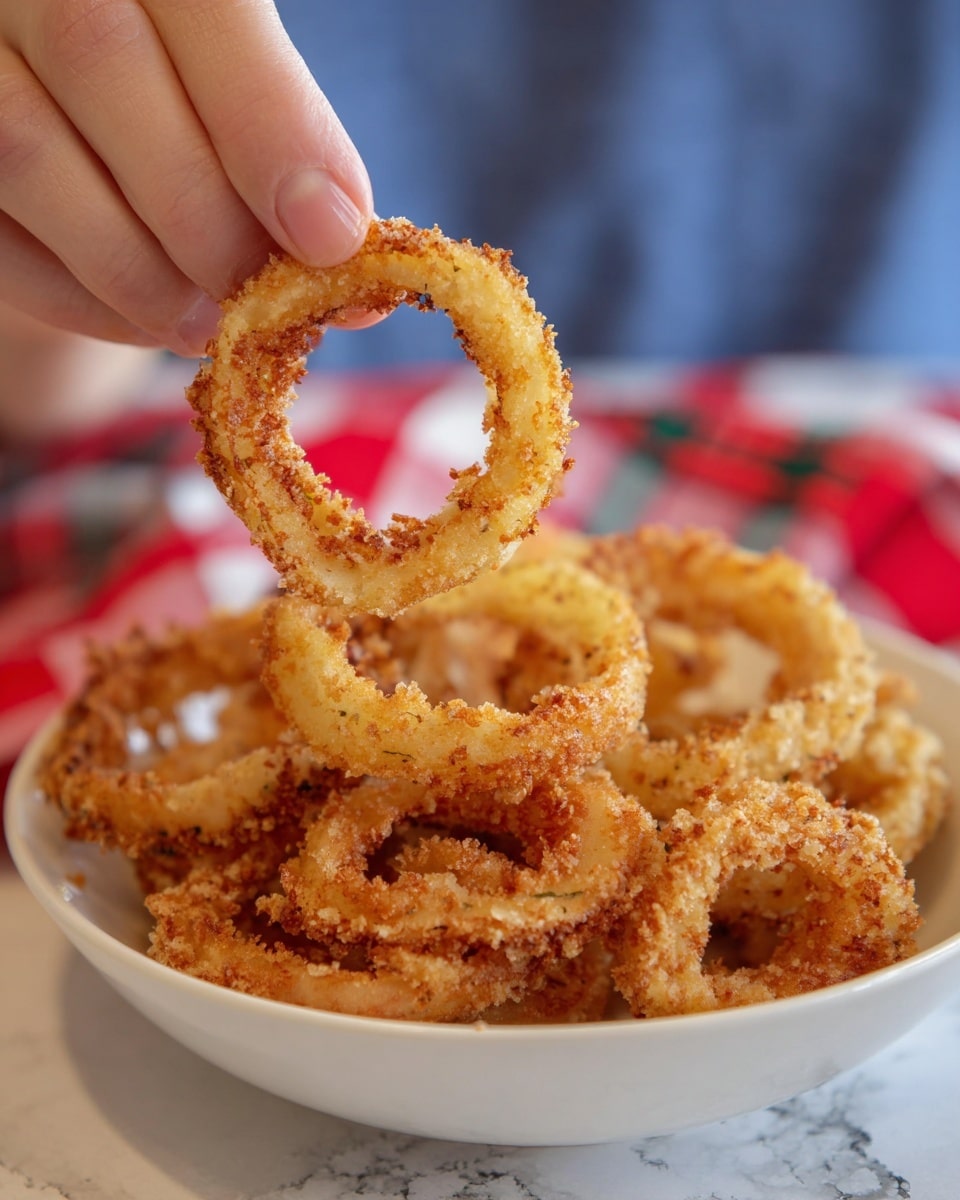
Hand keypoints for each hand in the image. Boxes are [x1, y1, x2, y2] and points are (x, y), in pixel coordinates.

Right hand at [0, 0, 373, 356]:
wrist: (71, 116)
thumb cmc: (183, 106)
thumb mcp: (242, 97)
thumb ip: (291, 158)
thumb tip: (353, 283)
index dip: (269, 122)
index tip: (329, 236)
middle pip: (99, 56)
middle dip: (203, 212)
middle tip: (262, 298)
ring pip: (28, 150)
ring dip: (137, 269)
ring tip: (208, 326)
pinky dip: (83, 299)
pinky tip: (145, 320)